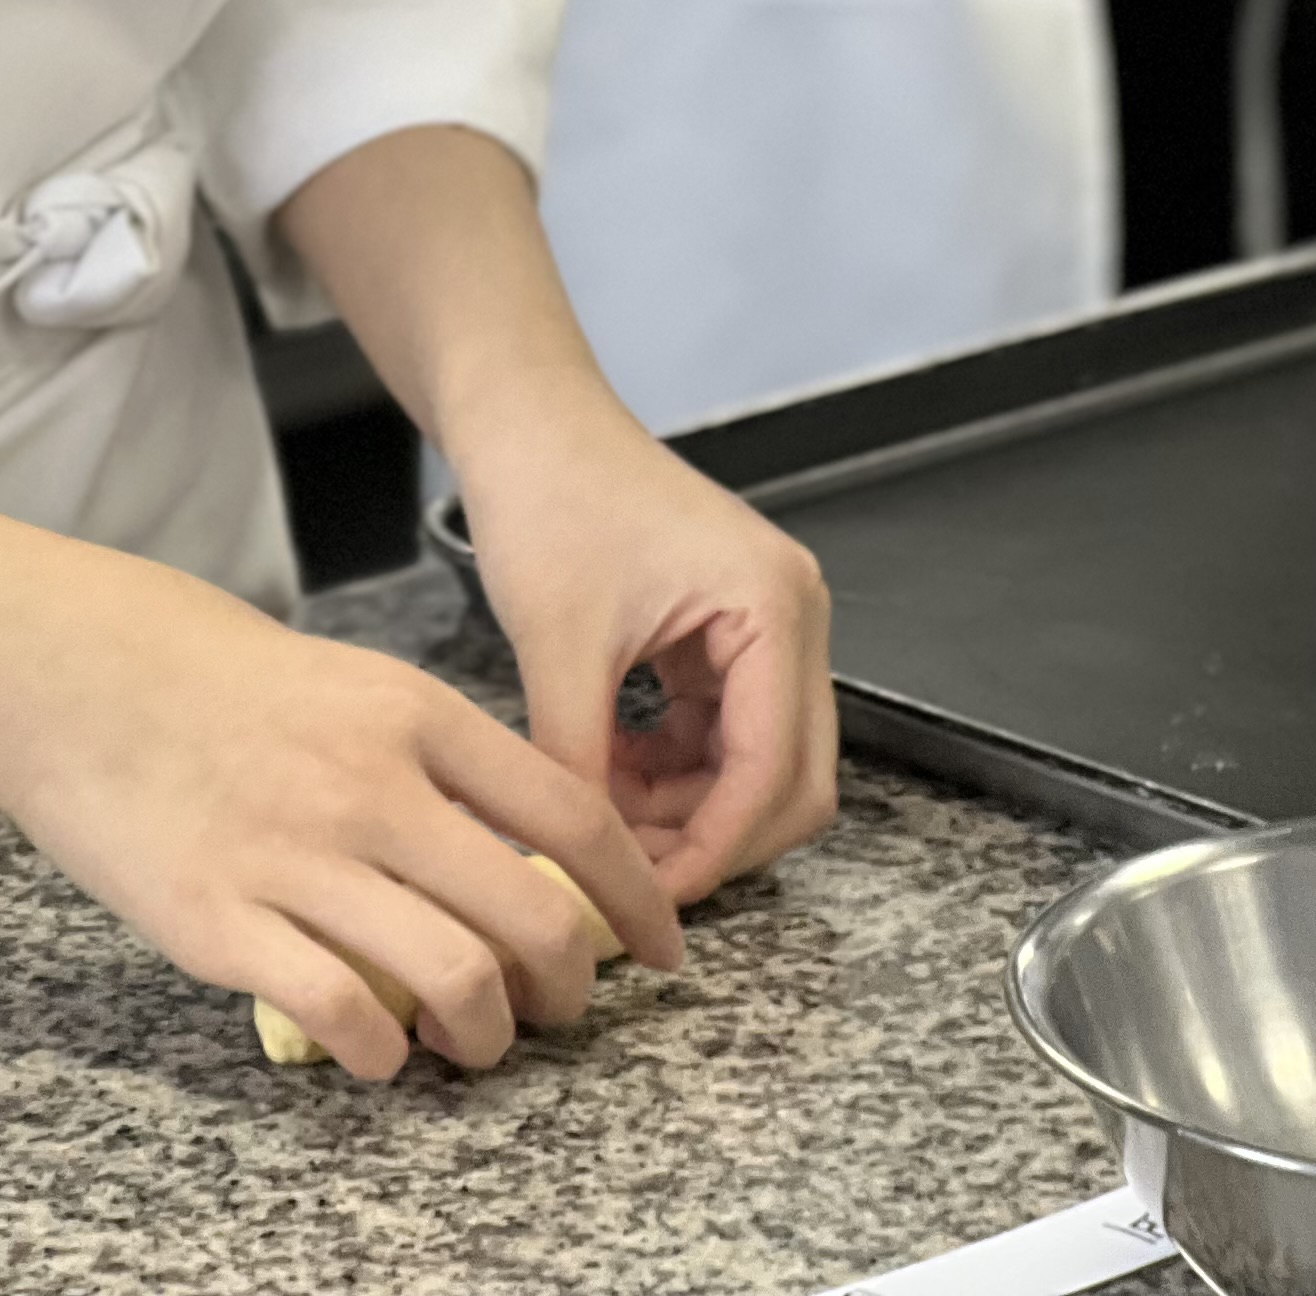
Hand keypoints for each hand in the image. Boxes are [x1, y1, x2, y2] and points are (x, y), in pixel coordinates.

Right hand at [0, 532, 682, 1079]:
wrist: (60, 664)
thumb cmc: (199, 666)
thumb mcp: (346, 676)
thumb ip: (431, 753)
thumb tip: (515, 842)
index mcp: (409, 712)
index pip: (573, 818)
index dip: (637, 900)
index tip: (660, 950)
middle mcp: (369, 786)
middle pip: (530, 917)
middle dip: (569, 992)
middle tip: (560, 1010)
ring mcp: (293, 857)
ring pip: (453, 981)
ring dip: (484, 1034)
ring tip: (472, 1038)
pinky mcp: (221, 923)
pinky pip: (343, 1018)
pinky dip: (382, 1055)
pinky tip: (378, 1048)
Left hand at [455, 380, 835, 902]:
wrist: (523, 417)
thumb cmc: (547, 493)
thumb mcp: (558, 643)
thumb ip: (579, 764)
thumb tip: (579, 868)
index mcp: (772, 607)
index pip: (772, 770)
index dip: (714, 848)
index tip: (649, 898)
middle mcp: (791, 615)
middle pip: (791, 780)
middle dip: (715, 837)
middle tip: (631, 879)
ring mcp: (765, 624)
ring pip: (760, 766)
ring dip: (692, 809)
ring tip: (605, 819)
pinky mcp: (727, 631)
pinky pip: (725, 733)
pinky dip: (678, 771)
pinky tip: (611, 775)